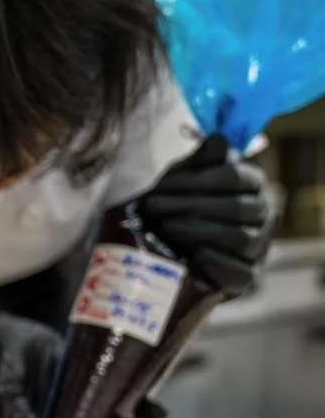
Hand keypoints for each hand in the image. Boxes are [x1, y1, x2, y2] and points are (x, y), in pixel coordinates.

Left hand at [138, 133, 274, 297]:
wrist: (172, 249)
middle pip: (238, 208)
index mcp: (253, 184)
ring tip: (166, 228)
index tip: (159, 187)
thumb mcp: (183, 179)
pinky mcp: (248, 277)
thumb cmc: (180, 205)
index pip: (235, 176)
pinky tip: (193, 255)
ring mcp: (259, 247)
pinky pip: (241, 272)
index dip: (197, 180)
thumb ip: (199, 161)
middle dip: (191, 206)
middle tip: (153, 208)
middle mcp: (264, 214)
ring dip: (200, 232)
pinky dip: (217, 262)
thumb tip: (219, 140)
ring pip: (242, 238)